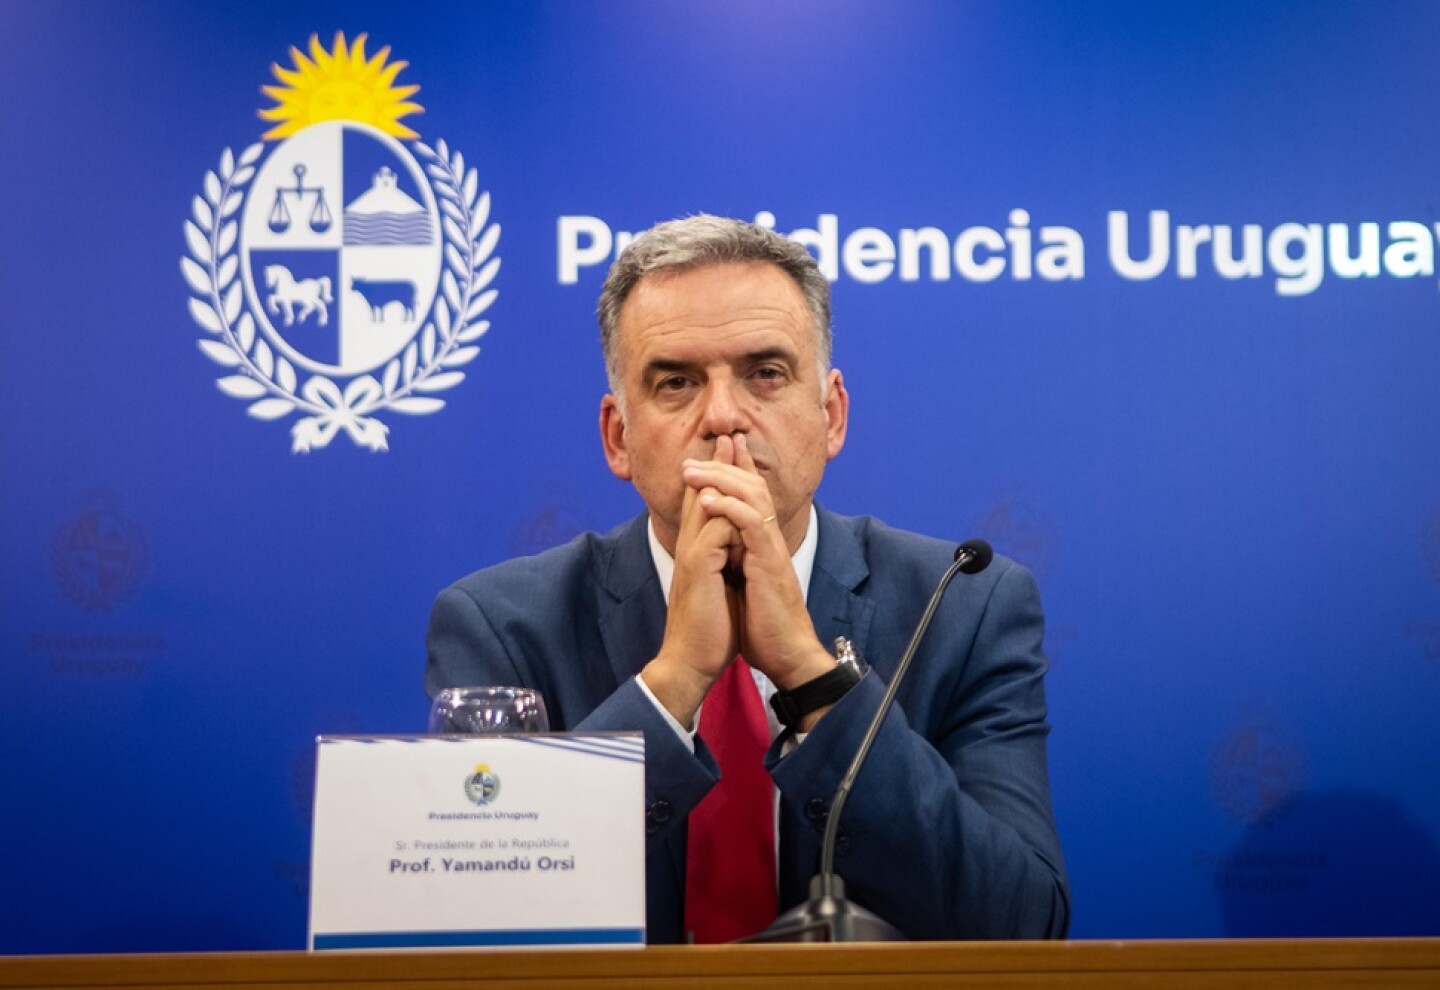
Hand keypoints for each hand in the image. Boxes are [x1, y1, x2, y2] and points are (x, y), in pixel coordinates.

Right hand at [639, 454, 742, 728]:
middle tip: (730, 435)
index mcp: (695, 552)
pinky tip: (743, 493)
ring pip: (705, 501)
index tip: (730, 453)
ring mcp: (692, 554)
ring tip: (734, 446)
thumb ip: (723, 565)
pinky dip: (730, 508)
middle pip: (698, 493)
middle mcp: (689, 546)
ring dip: (722, 472)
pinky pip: (715, 525)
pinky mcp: (698, 566)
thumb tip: (734, 552)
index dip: (714, 477)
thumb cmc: (709, 632)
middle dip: (716, 462)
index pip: (701, 505)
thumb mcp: (719, 589)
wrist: (691, 662)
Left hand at [684, 434, 834, 692]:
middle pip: (752, 487)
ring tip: (691, 471)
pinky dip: (730, 508)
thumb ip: (734, 561)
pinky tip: (708, 501)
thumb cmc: (764, 626)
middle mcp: (770, 540)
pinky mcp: (770, 563)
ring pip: (753, 497)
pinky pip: (752, 524)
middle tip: (692, 459)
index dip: (735, 470)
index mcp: (763, 543)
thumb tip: (719, 552)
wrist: (786, 655)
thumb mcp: (743, 585)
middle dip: (723, 466)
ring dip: (720, 479)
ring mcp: (772, 549)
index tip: (715, 451)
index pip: (751, 496)